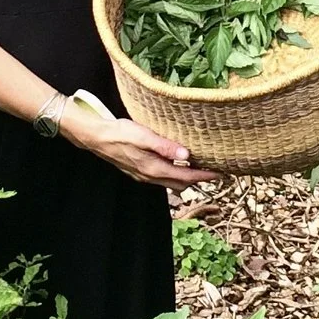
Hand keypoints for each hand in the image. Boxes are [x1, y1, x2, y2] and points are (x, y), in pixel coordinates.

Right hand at [66, 107, 218, 189]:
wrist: (97, 138)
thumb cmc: (120, 134)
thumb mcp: (144, 137)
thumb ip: (165, 147)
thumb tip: (187, 156)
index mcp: (154, 169)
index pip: (186, 177)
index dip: (205, 176)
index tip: (221, 174)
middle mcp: (150, 176)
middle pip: (181, 184)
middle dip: (198, 179)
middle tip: (215, 170)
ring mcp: (143, 175)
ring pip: (171, 182)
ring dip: (186, 177)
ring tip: (199, 166)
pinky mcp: (139, 170)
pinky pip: (162, 177)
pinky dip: (174, 173)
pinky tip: (176, 162)